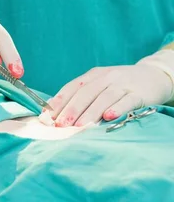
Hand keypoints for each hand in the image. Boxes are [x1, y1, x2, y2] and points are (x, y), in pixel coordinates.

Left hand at [47, 50, 173, 126]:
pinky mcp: (139, 93)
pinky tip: (108, 117)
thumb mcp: (100, 84)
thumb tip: (59, 115)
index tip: (47, 116)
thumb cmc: (121, 85)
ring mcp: (123, 84)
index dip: (58, 102)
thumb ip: (83, 96)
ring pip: (104, 98)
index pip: (72, 88)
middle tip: (61, 125)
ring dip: (90, 113)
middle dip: (71, 110)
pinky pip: (126, 101)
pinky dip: (117, 108)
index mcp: (93, 75)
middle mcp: (106, 77)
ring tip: (78, 126)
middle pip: (85, 93)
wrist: (155, 76)